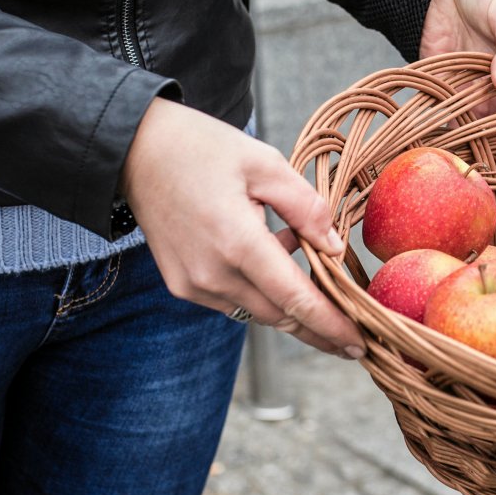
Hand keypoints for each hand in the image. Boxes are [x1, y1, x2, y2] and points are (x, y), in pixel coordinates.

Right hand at [120, 98, 364, 356]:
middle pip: (280, 316)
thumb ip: (306, 208)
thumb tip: (335, 248)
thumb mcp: (265, 164)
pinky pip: (234, 301)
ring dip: (289, 302)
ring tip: (308, 263)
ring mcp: (193, 285)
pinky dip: (261, 290)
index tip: (360, 345)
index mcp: (237, 243)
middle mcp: (212, 275)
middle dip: (319, 328)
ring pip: (257, 311)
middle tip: (354, 336)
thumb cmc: (203, 149)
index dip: (331, 326)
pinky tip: (270, 254)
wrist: (135, 150)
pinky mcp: (182, 285)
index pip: (296, 300)